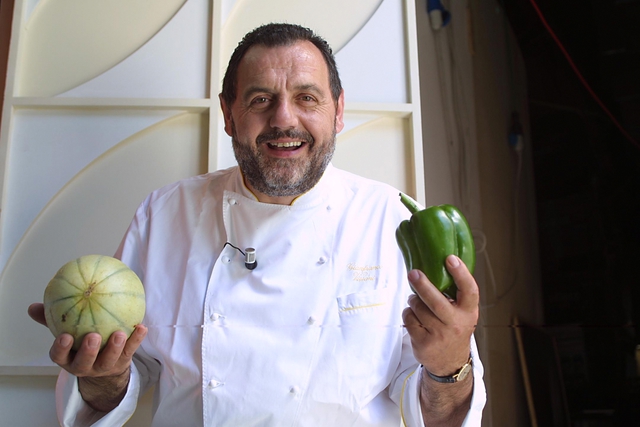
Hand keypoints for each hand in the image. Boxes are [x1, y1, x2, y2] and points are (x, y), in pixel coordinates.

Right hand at [28, 302, 147, 410]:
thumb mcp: (66, 331)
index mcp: (68, 358)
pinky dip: (137, 340)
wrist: (104, 363)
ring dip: (114, 348)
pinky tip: (142, 327)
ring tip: (119, 334)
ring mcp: (104, 366)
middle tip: (92, 336)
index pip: (60, 356)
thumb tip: (33, 306)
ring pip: (109, 361)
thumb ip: (52, 319)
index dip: (61, 349)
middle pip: (84, 363)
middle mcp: (85, 365)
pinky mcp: (122, 363)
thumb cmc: (79, 341)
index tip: (64, 336)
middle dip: (88, 351)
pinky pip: (130, 352)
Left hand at [402, 255, 478, 375]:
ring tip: (416, 301)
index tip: (450, 259)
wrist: (450, 363)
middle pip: (436, 301)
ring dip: (413, 301)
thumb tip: (437, 264)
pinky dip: (408, 313)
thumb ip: (455, 295)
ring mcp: (439, 335)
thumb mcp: (463, 313)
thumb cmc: (454, 329)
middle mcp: (455, 324)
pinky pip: (409, 319)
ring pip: (418, 308)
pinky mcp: (424, 343)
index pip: (469, 291)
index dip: (461, 273)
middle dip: (422, 285)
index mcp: (468, 312)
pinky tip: (414, 315)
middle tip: (413, 273)